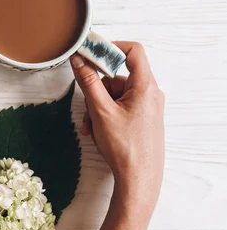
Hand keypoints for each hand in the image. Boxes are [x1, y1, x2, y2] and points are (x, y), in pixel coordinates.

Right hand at [70, 42, 164, 211]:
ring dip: (98, 107)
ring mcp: (147, 107)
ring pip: (115, 94)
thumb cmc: (126, 149)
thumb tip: (79, 59)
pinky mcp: (142, 119)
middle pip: (117, 76)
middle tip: (87, 106)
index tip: (91, 52)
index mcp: (146, 86)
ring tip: (92, 127)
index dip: (111, 47)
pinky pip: (120, 107)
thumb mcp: (100, 111)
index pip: (133, 51)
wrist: (139, 181)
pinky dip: (105, 115)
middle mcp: (150, 93)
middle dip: (97, 90)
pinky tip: (97, 131)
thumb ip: (88, 81)